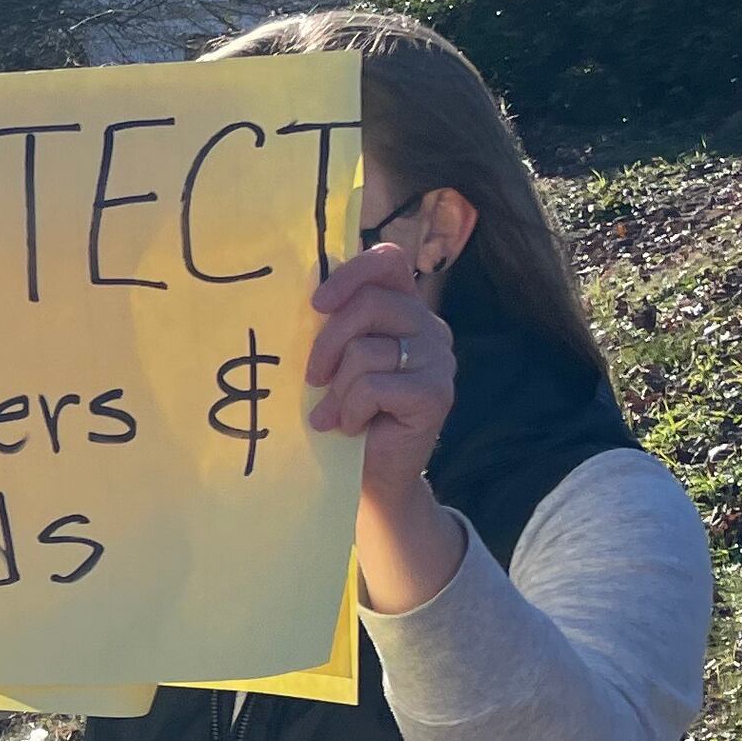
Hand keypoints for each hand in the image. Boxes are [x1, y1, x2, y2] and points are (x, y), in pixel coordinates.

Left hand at [307, 242, 465, 610]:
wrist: (369, 478)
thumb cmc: (343, 413)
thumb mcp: (333, 360)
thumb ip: (331, 323)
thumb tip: (302, 292)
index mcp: (404, 308)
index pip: (388, 262)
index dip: (351, 274)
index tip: (316, 304)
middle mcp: (430, 328)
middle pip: (370, 304)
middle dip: (327, 342)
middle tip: (311, 378)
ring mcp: (439, 360)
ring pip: (367, 350)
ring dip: (337, 388)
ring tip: (333, 415)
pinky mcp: (437, 393)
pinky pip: (374, 386)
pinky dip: (350, 410)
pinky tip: (352, 428)